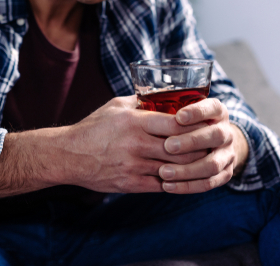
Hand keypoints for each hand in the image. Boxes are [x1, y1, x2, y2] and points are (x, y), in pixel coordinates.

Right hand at [61, 95, 207, 193]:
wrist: (69, 155)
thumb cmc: (93, 128)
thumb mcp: (115, 106)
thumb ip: (140, 101)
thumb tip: (162, 94)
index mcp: (135, 122)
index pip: (177, 124)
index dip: (196, 126)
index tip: (205, 125)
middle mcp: (136, 144)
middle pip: (182, 149)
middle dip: (200, 148)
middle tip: (211, 145)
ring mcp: (133, 166)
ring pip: (175, 169)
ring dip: (191, 167)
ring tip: (201, 162)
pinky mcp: (130, 184)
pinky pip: (162, 185)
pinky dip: (175, 182)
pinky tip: (182, 177)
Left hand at [158, 98, 248, 193]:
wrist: (209, 143)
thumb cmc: (183, 124)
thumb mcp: (176, 110)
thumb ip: (162, 106)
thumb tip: (136, 101)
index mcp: (216, 112)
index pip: (212, 107)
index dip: (197, 112)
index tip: (178, 116)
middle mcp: (226, 131)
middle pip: (215, 136)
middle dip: (191, 141)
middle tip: (168, 146)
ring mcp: (227, 154)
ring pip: (212, 164)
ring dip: (187, 170)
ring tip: (163, 172)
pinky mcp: (225, 174)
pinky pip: (209, 183)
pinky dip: (188, 186)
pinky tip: (167, 186)